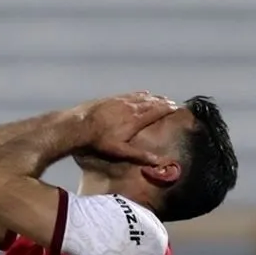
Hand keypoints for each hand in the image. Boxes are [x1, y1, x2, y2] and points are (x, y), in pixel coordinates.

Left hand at [61, 91, 176, 165]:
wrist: (79, 125)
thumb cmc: (100, 141)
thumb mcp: (120, 151)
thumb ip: (140, 155)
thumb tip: (158, 161)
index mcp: (135, 119)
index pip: (156, 112)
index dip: (167, 109)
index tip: (176, 108)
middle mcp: (131, 107)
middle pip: (151, 102)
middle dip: (163, 102)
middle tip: (172, 103)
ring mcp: (121, 101)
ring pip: (142, 97)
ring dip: (153, 97)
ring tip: (161, 98)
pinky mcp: (112, 98)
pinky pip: (131, 94)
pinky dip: (140, 93)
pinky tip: (143, 93)